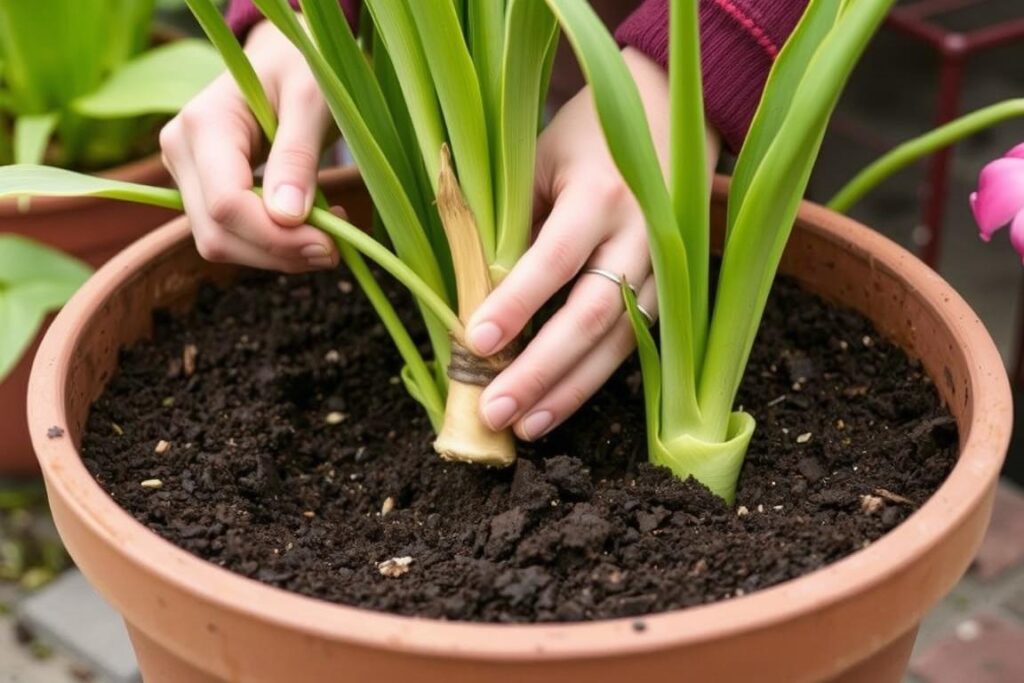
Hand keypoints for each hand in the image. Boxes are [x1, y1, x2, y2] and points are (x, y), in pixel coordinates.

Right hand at [160, 19, 338, 272]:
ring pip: (221, 244)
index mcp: (203, 124)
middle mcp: (180, 152)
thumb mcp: (311, 99)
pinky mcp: (203, 192)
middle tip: (335, 251)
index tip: (328, 244)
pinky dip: (273, 246)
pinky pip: (232, 237)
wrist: (283, 56)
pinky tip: (311, 229)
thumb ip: (298, 155)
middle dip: (278, 254)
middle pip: (218, 234)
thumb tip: (287, 217)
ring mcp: (187, 175)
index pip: (226, 205)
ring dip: (277, 256)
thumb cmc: (301, 67)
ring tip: (329, 236)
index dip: (275, 237)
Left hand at [468, 48, 720, 440]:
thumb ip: (515, 221)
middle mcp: (642, 235)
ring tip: (525, 426)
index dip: (517, 302)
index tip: (475, 341)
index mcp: (601, 193)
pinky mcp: (671, 291)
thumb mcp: (540, 160)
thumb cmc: (587, 137)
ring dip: (570, 389)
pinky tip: (557, 405)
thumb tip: (475, 293)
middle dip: (542, 370)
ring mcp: (664, 268)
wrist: (671, 120)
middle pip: (592, 316)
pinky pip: (633, 343)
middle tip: (496, 410)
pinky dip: (592, 378)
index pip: (555, 257)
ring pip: (620, 343)